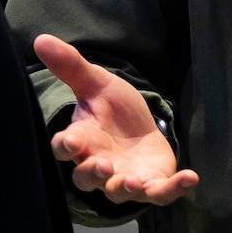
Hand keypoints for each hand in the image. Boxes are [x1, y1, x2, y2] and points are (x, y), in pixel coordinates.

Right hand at [34, 34, 197, 205]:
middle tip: (103, 165)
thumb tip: (41, 39)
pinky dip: (175, 189)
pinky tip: (191, 178)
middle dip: (93, 174)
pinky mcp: (152, 184)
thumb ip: (71, 66)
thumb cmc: (112, 109)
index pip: (65, 148)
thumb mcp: (96, 83)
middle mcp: (98, 165)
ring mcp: (124, 179)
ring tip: (134, 182)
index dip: (65, 147)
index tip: (70, 141)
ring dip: (125, 188)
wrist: (141, 127)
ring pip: (118, 192)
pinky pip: (160, 193)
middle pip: (87, 178)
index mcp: (82, 140)